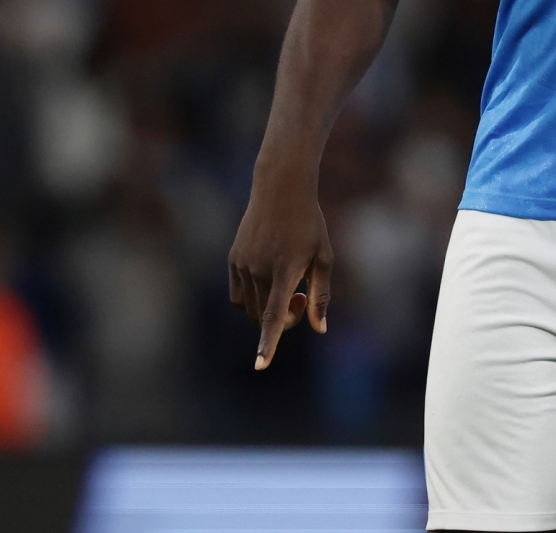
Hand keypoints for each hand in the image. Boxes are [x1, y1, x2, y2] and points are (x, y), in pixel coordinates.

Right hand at [226, 167, 332, 369]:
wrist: (280, 190)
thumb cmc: (309, 224)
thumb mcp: (323, 257)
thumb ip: (321, 296)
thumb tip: (320, 330)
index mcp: (285, 270)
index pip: (273, 316)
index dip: (268, 344)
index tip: (260, 366)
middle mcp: (260, 270)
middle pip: (265, 318)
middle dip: (284, 318)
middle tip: (302, 297)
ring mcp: (242, 265)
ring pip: (250, 309)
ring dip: (268, 308)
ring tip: (288, 283)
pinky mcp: (232, 260)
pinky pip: (238, 295)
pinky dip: (252, 298)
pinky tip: (268, 279)